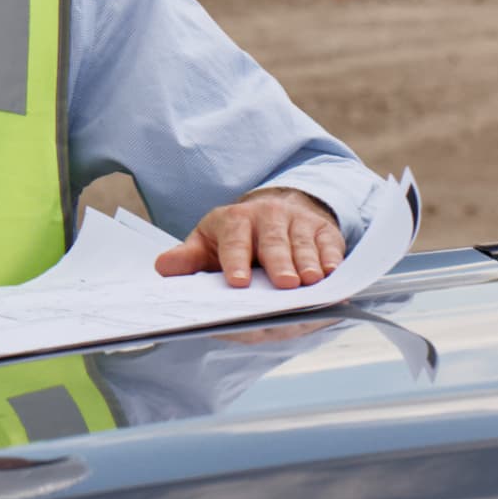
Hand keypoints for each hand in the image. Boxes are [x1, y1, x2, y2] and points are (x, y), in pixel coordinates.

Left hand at [157, 189, 343, 288]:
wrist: (274, 213)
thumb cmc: (236, 239)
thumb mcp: (208, 244)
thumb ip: (188, 258)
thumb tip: (163, 267)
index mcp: (234, 220)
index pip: (233, 241)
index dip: (235, 261)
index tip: (238, 282)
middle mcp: (268, 216)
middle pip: (273, 243)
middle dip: (279, 263)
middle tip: (284, 284)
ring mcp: (298, 222)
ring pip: (303, 245)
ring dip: (308, 263)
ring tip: (312, 281)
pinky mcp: (324, 231)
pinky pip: (331, 244)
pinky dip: (333, 258)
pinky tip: (335, 272)